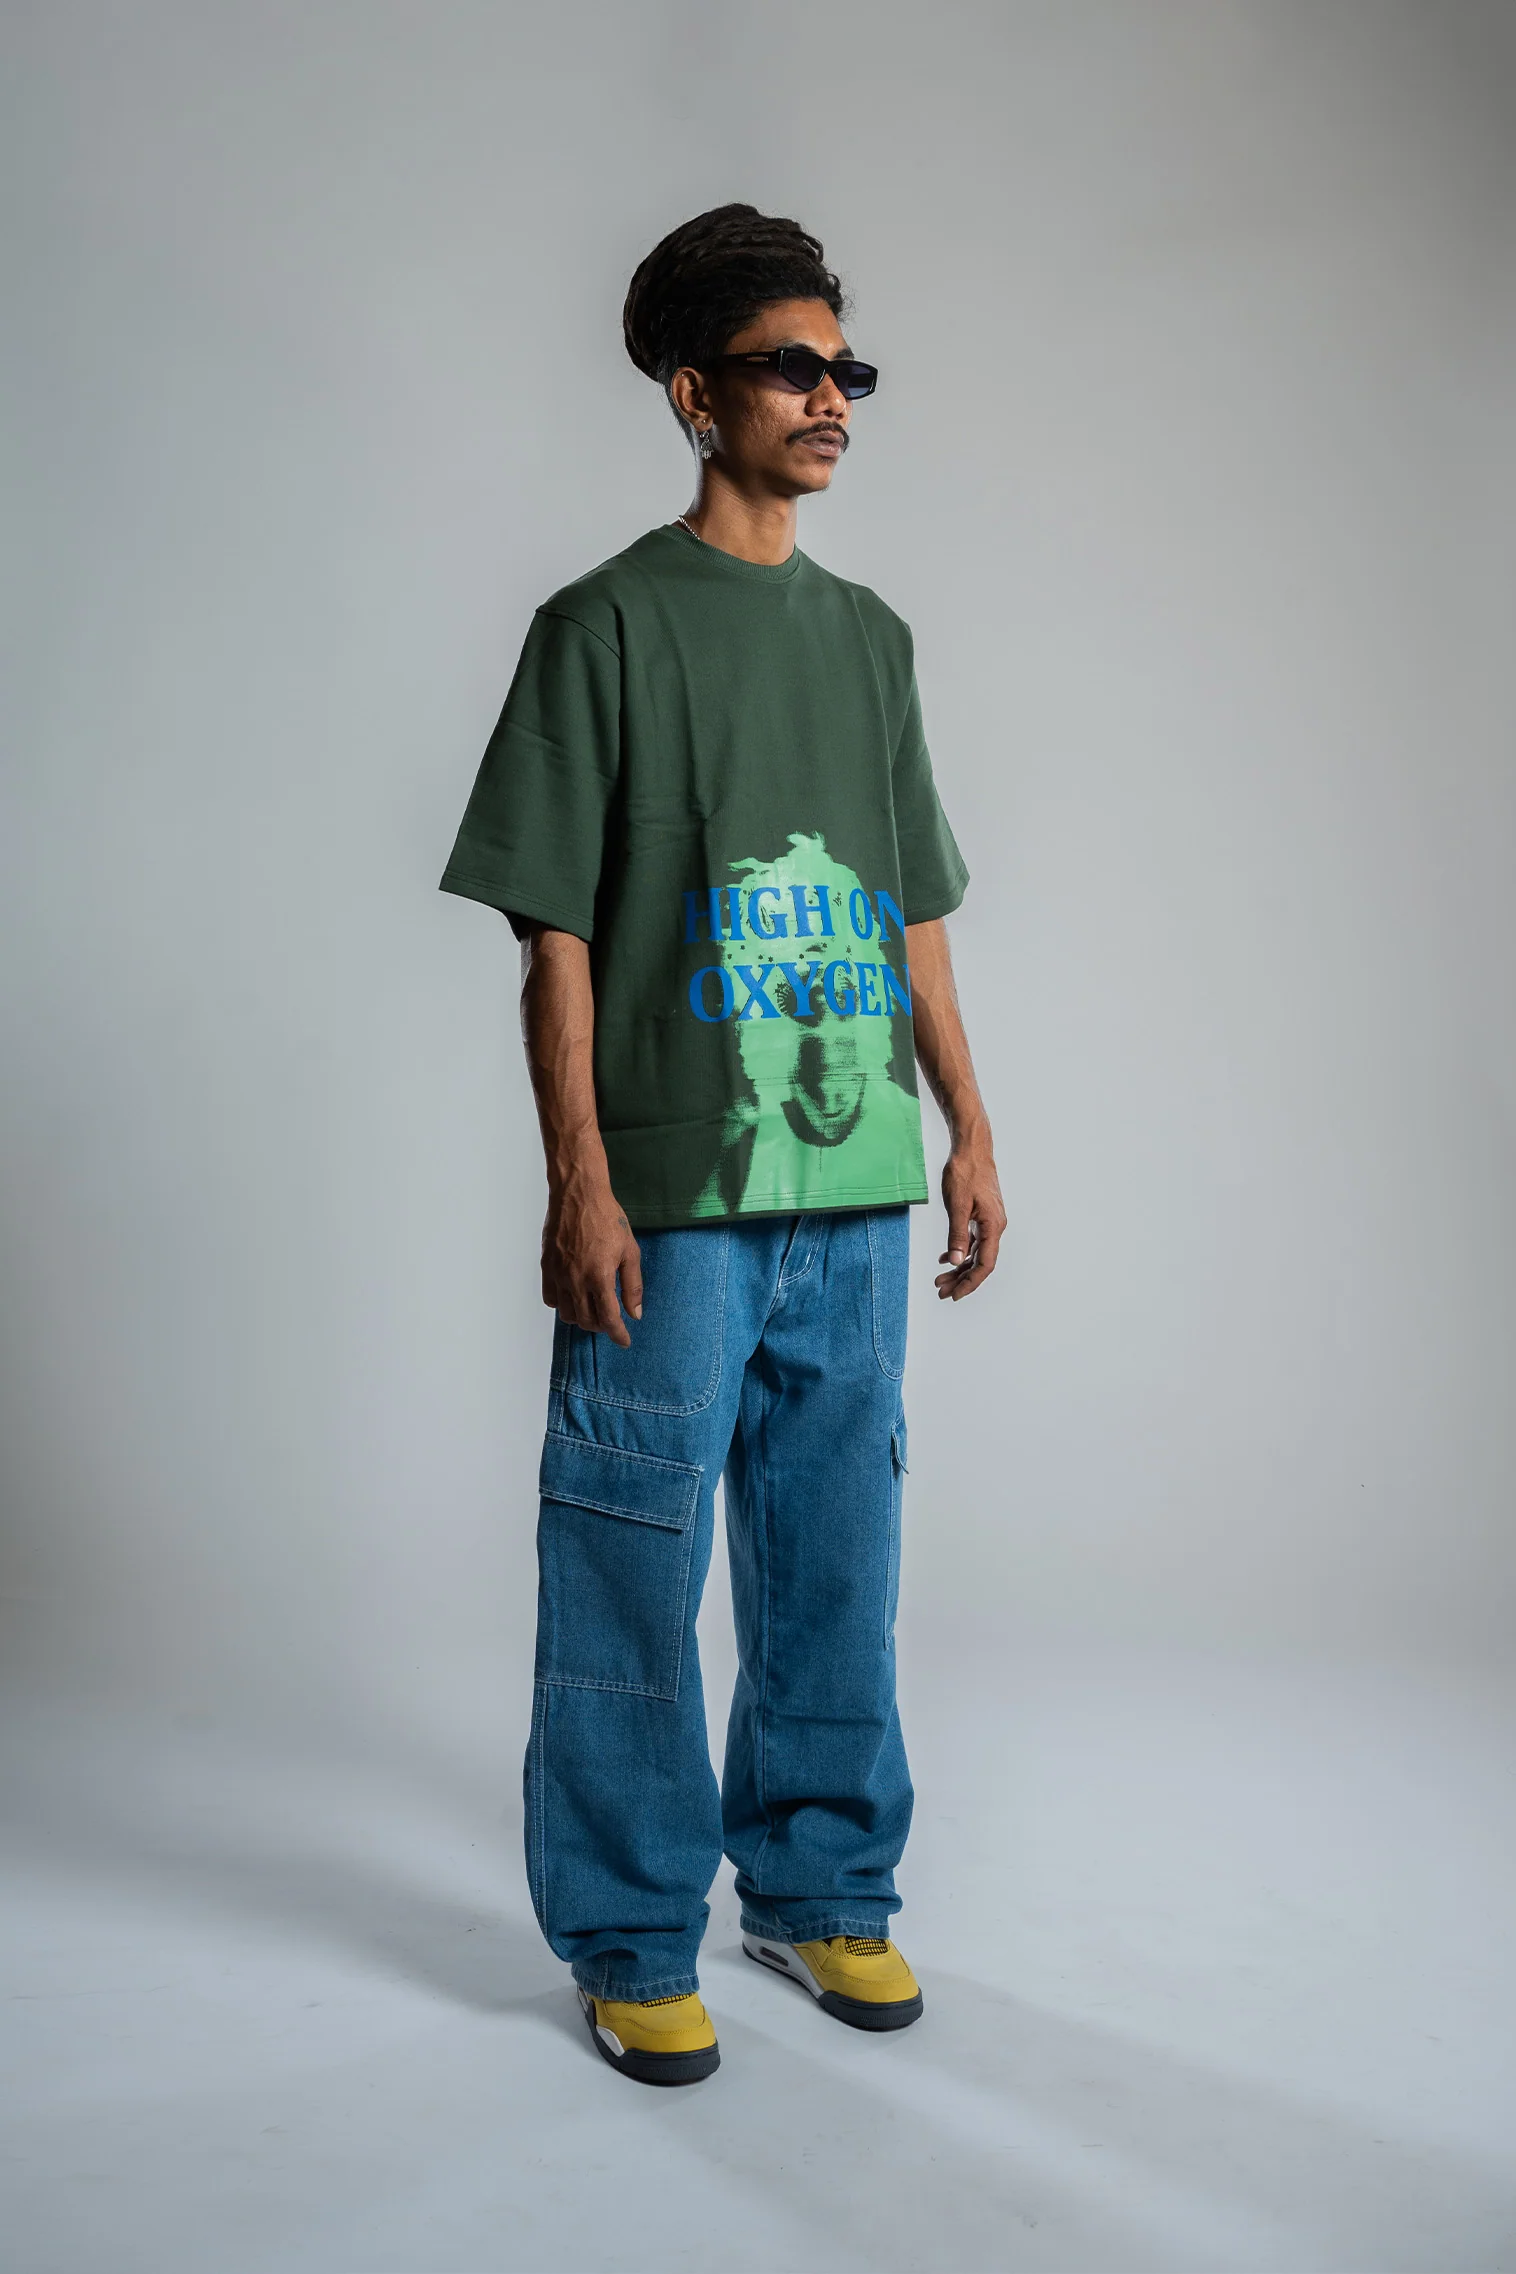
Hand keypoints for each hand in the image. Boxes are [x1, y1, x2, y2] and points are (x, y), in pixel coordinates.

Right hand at [542, 1170, 642, 1348]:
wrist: (578, 1194)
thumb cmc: (608, 1218)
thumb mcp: (630, 1251)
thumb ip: (632, 1285)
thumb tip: (635, 1313)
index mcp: (599, 1276)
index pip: (608, 1318)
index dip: (618, 1334)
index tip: (624, 1341)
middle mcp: (576, 1279)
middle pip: (586, 1321)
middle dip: (601, 1327)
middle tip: (611, 1321)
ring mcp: (558, 1274)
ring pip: (567, 1314)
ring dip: (582, 1318)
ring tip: (593, 1308)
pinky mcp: (546, 1266)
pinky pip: (551, 1299)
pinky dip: (563, 1305)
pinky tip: (573, 1296)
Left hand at [935, 1127, 1006, 1300]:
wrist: (972, 1149)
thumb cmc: (965, 1173)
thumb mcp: (957, 1205)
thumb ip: (957, 1235)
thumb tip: (956, 1261)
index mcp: (993, 1226)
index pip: (985, 1264)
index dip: (970, 1282)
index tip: (954, 1295)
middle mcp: (995, 1227)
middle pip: (981, 1262)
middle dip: (961, 1279)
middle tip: (941, 1291)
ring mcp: (989, 1221)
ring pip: (976, 1253)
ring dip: (959, 1267)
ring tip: (940, 1279)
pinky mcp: (982, 1215)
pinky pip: (974, 1241)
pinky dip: (960, 1251)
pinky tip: (945, 1259)